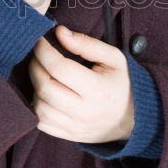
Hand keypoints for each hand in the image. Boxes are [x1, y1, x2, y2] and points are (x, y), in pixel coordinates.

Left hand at [28, 24, 134, 141]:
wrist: (133, 119)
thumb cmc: (122, 84)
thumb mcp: (113, 58)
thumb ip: (86, 43)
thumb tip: (60, 32)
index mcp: (98, 90)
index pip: (60, 68)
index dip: (44, 51)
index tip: (40, 41)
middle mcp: (84, 112)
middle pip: (45, 88)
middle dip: (35, 66)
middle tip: (38, 55)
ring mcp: (74, 127)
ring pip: (39, 107)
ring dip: (34, 87)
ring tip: (42, 74)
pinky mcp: (67, 135)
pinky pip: (41, 123)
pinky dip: (35, 107)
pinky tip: (43, 93)